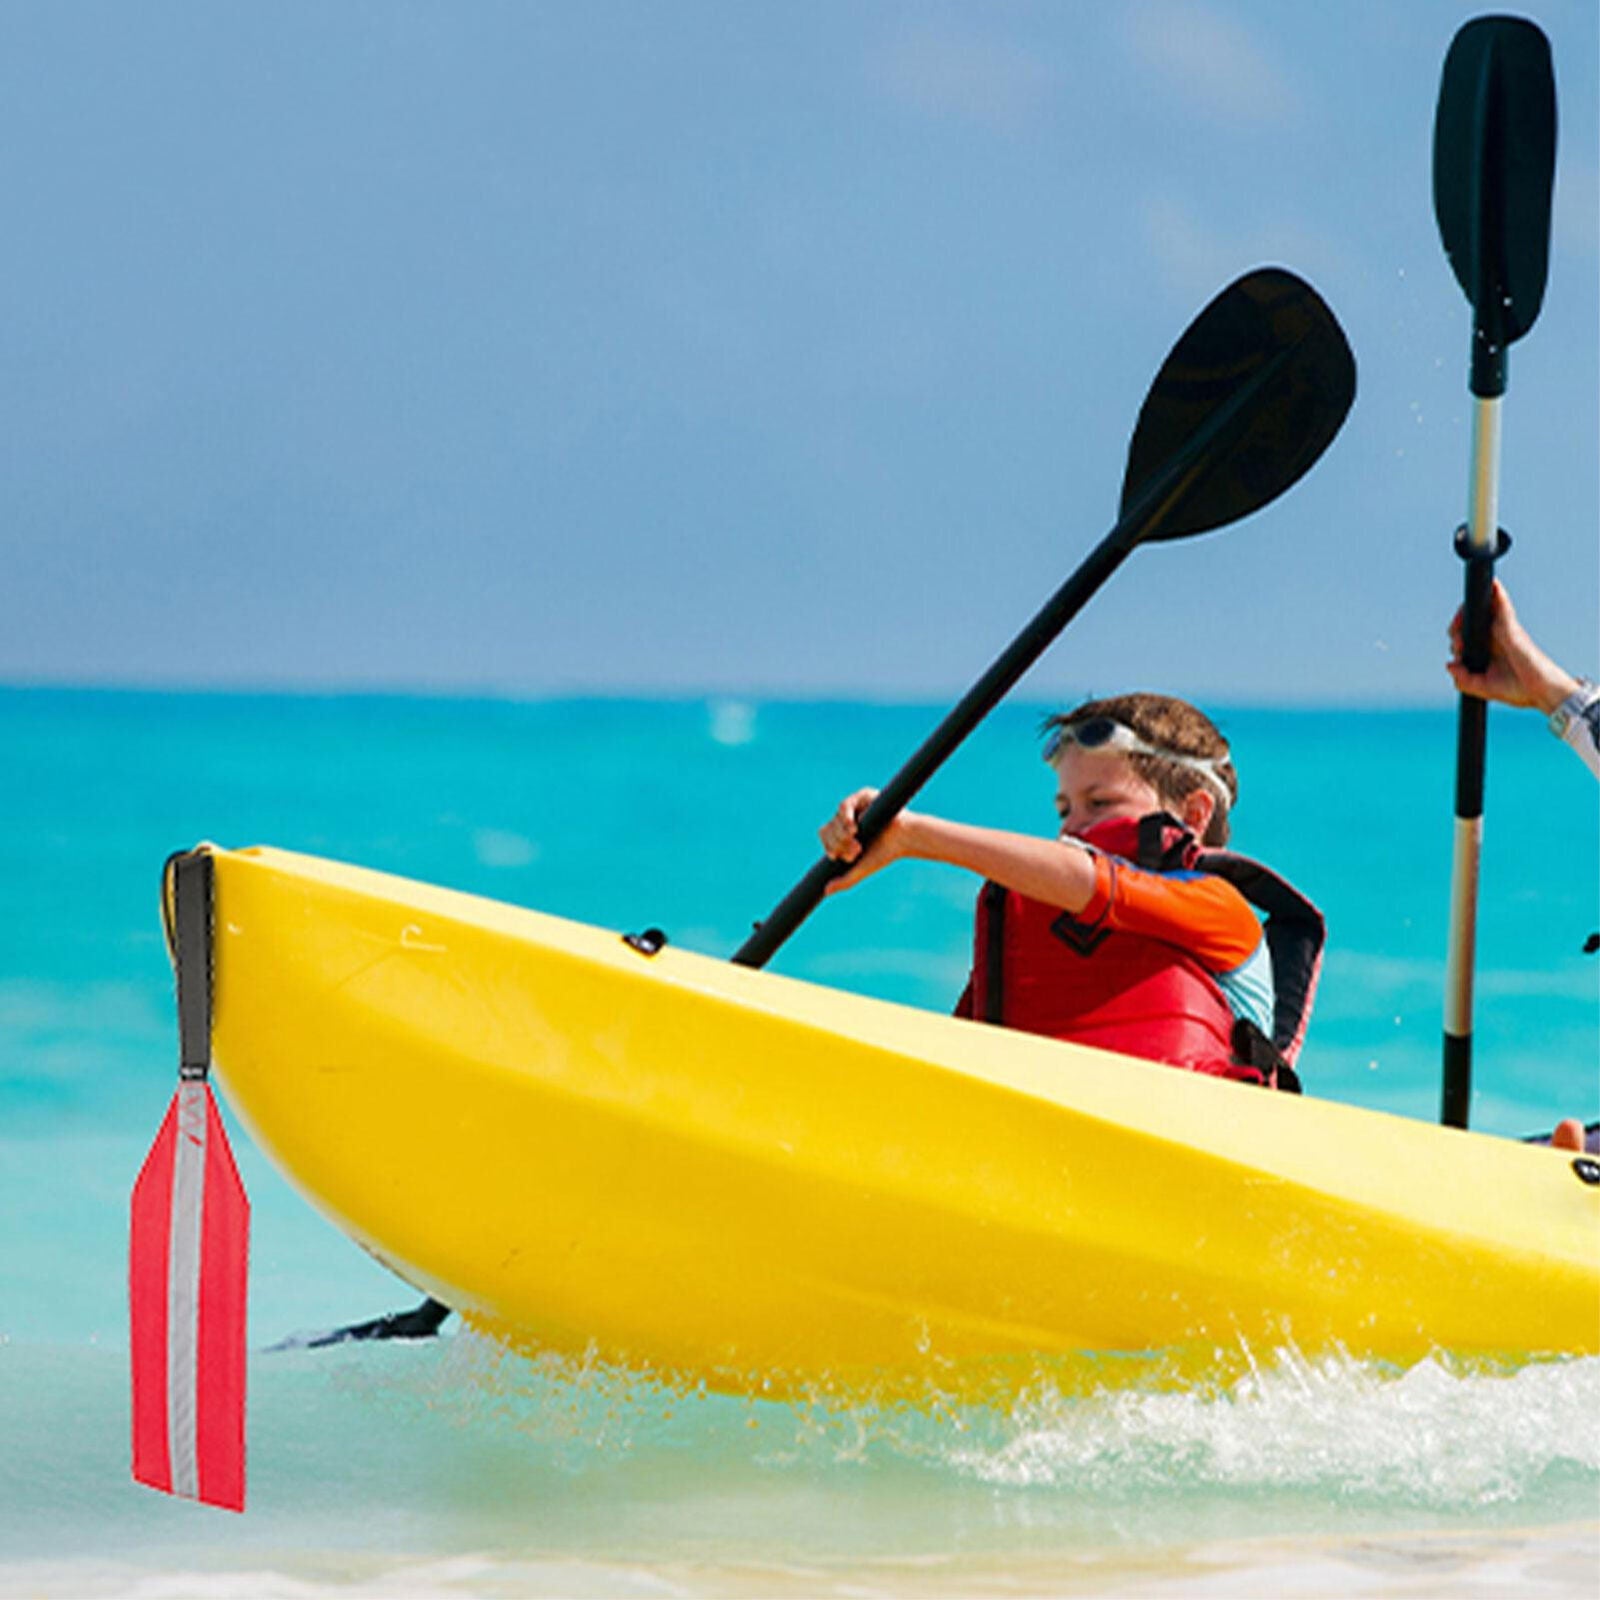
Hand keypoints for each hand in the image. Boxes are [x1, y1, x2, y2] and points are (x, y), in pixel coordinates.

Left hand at [818, 788, 913, 892]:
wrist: (905, 839)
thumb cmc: (886, 853)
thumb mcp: (862, 868)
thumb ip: (845, 880)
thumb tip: (825, 891)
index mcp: (844, 834)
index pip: (825, 837)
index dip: (829, 847)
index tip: (840, 857)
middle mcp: (847, 819)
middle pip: (827, 829)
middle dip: (838, 843)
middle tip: (856, 850)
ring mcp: (854, 807)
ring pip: (835, 819)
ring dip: (842, 834)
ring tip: (858, 841)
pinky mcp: (862, 796)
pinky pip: (844, 806)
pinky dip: (845, 818)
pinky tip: (853, 827)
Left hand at [1448, 580, 1577, 712]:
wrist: (1540, 691)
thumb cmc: (1517, 688)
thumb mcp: (1483, 687)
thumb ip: (1463, 679)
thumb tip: (1449, 664)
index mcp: (1486, 651)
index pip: (1465, 637)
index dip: (1456, 639)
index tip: (1458, 648)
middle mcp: (1494, 639)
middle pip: (1469, 623)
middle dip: (1457, 627)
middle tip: (1459, 642)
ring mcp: (1503, 631)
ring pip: (1484, 611)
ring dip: (1470, 608)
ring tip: (1462, 613)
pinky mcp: (1512, 627)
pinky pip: (1503, 606)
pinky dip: (1498, 595)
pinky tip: (1493, 584)